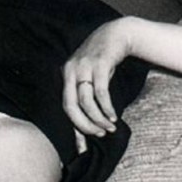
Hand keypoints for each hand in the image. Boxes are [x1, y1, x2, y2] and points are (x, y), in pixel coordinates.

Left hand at [62, 18, 132, 143]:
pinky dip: (106, 107)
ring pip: (86, 101)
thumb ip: (86, 100)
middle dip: (85, 125)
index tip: (84, 146)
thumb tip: (86, 130)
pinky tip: (113, 115)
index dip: (75, 127)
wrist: (117, 34)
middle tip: (99, 135)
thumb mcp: (90, 79)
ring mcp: (84, 66)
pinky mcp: (100, 64)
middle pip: (71, 106)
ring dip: (98, 118)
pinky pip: (101, 92)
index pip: (65, 107)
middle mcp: (70, 71)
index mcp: (65, 76)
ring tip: (109, 127)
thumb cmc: (102, 62)